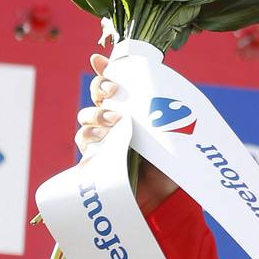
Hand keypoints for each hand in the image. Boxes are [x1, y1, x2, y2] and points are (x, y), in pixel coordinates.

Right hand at [76, 54, 178, 214]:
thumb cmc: (174, 165)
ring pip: (86, 118)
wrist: (167, 197)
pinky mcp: (96, 159)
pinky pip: (84, 144)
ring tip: (116, 121)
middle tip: (114, 92)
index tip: (100, 61)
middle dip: (100, 89)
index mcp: (135, 111)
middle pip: (96, 97)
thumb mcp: (173, 135)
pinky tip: (102, 140)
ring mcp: (104, 140)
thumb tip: (172, 92)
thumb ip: (167, 115)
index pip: (116, 85)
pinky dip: (91, 139)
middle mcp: (116, 122)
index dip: (105, 70)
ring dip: (97, 115)